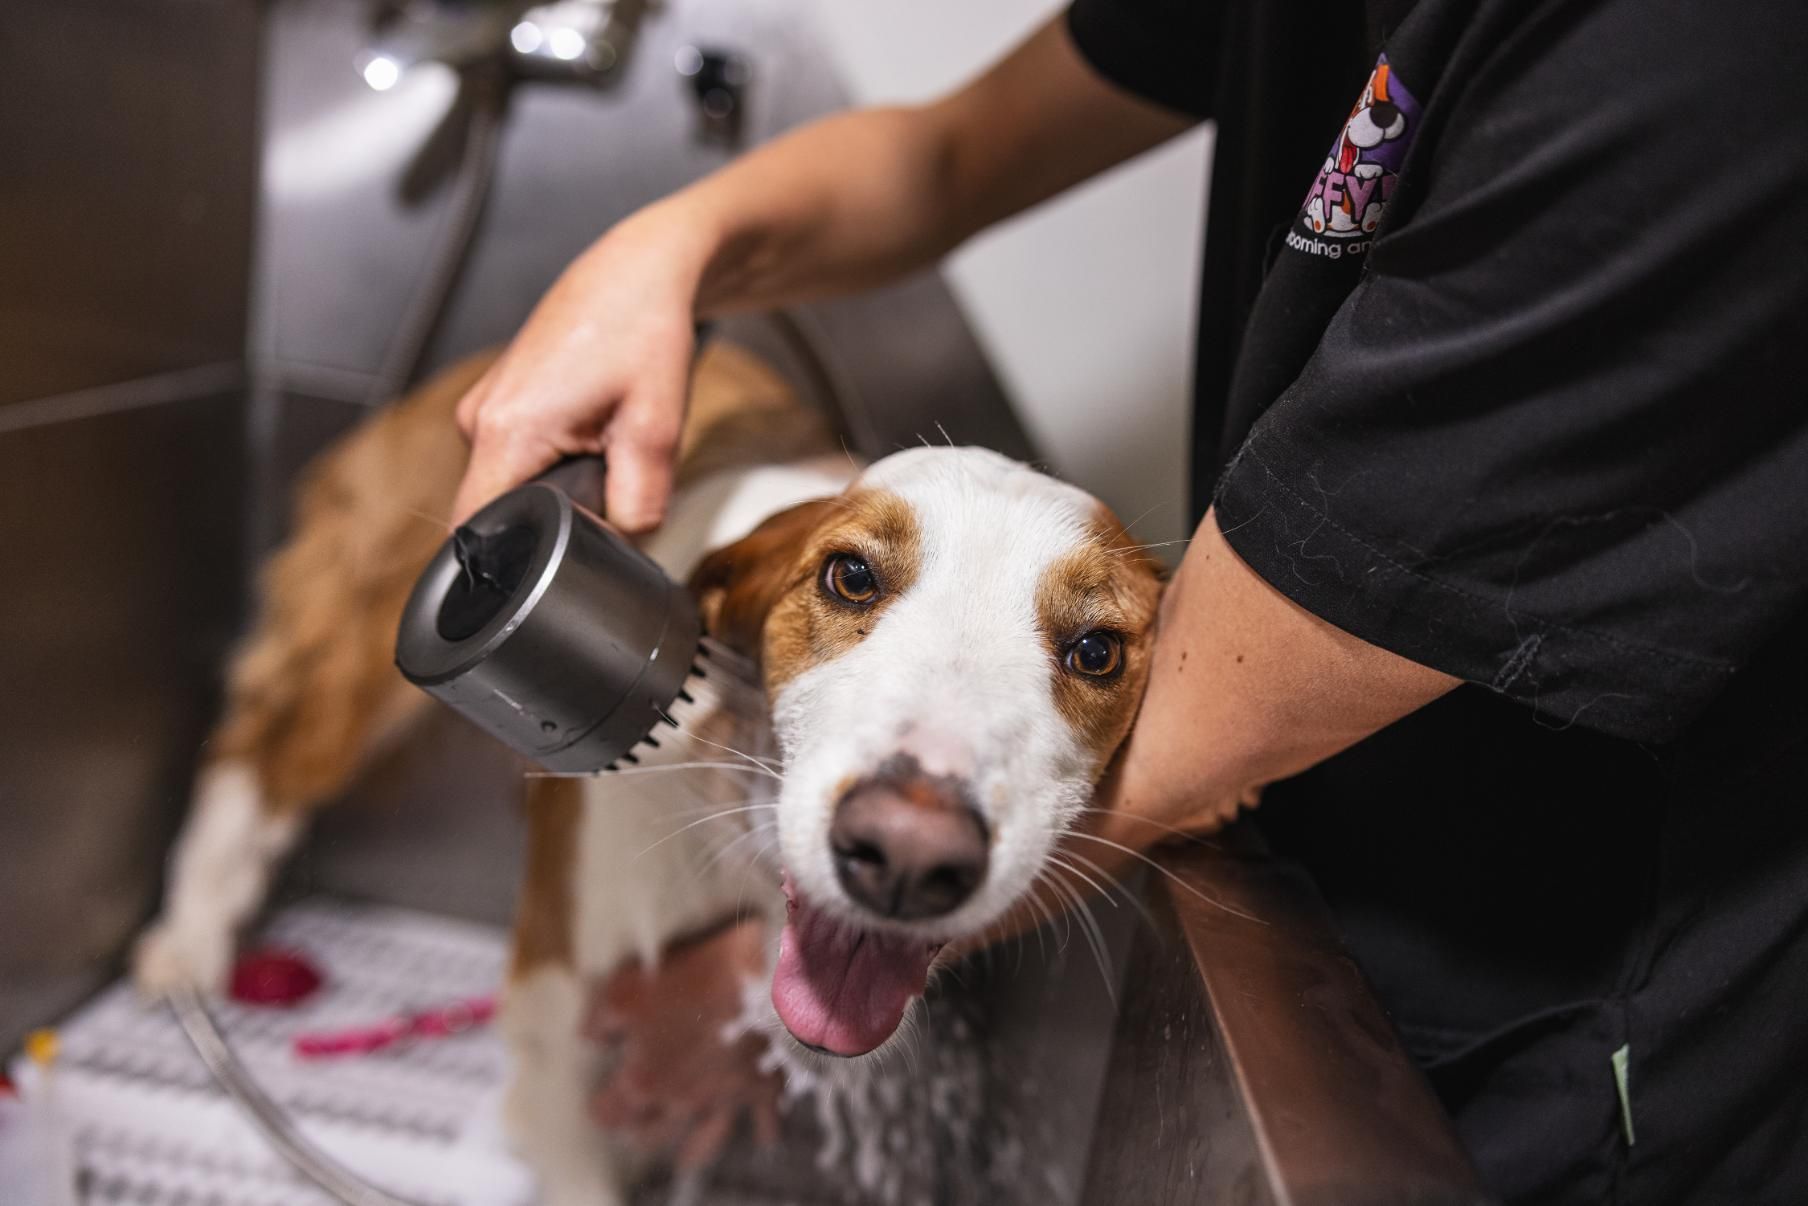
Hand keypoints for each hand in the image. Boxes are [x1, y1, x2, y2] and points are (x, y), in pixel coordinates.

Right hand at [450, 205, 712, 530]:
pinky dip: (553, 455)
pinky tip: (590, 426)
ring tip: (603, 439)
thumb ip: (638, 507)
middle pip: (500, 510)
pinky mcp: (497, 400)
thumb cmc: (645, 333)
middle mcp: (478, 420)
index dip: (518, 556)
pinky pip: (516, 454)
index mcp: (507, 431)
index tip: (563, 552)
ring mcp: (483, 407)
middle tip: (608, 475)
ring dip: (558, 482)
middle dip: (554, 513)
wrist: (639, 271)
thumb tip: (621, 550)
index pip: (475, 532)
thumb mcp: (657, 432)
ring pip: (512, 482)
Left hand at [585, 917, 780, 1168]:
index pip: (610, 1114)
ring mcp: (725, 1098)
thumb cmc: (683, 977)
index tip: (597, 1106)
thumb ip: (598, 1021)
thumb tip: (590, 1040)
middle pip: (652, 1134)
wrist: (751, 972)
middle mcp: (682, 1102)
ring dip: (693, 1152)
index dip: (600, 1110)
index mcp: (643, 1082)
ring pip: (705, 1141)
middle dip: (638, 1134)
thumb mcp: (624, 989)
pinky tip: (765, 1138)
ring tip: (687, 1160)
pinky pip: (765, 1119)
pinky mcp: (762, 1085)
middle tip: (633, 1132)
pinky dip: (764, 1131)